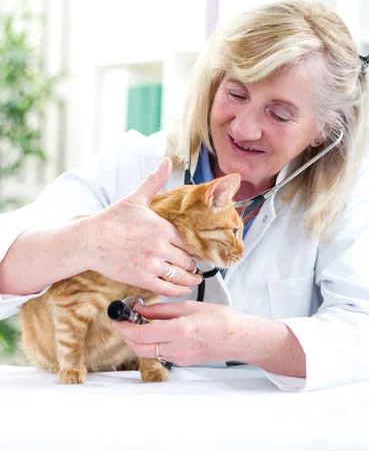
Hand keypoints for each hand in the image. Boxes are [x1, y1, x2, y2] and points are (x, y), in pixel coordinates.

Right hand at [83, 157, 201, 295]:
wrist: (89, 241)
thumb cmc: (112, 219)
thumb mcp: (135, 198)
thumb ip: (154, 181)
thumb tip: (166, 160)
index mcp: (162, 227)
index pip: (188, 241)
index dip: (194, 247)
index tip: (196, 250)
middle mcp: (160, 247)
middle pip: (188, 260)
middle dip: (192, 264)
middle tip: (195, 265)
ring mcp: (151, 264)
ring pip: (181, 275)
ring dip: (190, 279)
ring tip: (194, 278)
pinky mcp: (142, 279)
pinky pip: (168, 287)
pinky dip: (179, 290)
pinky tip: (183, 288)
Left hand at [111, 301, 245, 365]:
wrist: (239, 338)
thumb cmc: (220, 319)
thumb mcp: (189, 307)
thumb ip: (161, 310)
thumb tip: (140, 309)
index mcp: (179, 331)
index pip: (141, 334)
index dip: (125, 326)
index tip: (118, 317)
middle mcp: (177, 348)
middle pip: (139, 348)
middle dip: (126, 335)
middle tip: (121, 321)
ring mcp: (179, 358)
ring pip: (147, 353)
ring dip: (136, 341)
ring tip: (134, 324)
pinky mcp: (182, 361)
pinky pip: (159, 354)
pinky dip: (149, 344)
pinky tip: (150, 332)